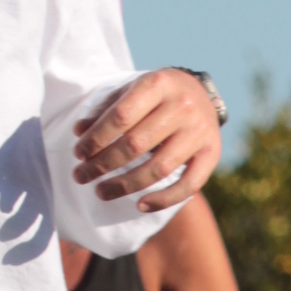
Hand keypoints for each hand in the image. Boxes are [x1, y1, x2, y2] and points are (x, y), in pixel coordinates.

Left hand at [74, 69, 218, 207]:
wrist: (200, 93)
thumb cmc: (157, 95)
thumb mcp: (132, 91)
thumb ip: (106, 110)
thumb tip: (80, 132)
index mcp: (159, 84)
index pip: (121, 116)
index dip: (96, 139)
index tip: (78, 154)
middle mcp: (182, 106)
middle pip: (136, 144)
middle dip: (103, 164)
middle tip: (81, 176)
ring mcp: (200, 131)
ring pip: (159, 168)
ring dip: (125, 185)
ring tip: (101, 192)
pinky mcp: (212, 153)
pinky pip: (189, 185)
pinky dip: (164, 199)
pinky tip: (140, 205)